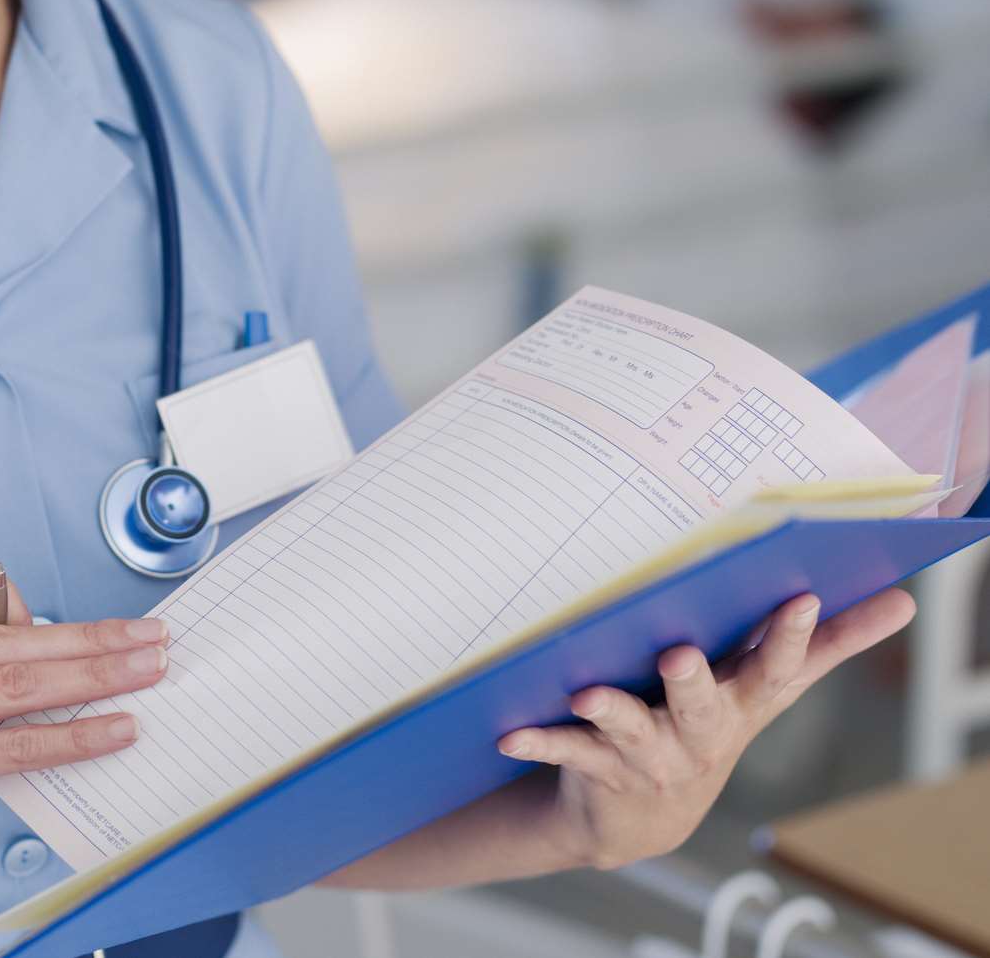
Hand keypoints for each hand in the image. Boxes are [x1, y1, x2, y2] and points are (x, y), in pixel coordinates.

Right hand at [0, 548, 169, 945]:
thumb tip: (47, 644)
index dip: (25, 599)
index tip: (73, 628)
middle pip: (13, 637)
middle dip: (96, 637)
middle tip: (152, 637)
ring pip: (21, 683)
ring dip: (99, 675)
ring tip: (149, 670)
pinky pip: (16, 744)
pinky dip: (76, 735)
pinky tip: (117, 729)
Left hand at [496, 589, 914, 869]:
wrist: (636, 817)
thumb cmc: (705, 727)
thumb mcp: (764, 691)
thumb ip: (828, 646)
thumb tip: (904, 604)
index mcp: (740, 703)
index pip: (775, 667)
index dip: (792, 637)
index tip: (804, 597)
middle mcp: (698, 733)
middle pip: (703, 704)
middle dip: (694, 681)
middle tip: (680, 655)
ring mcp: (649, 756)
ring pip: (631, 730)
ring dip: (612, 711)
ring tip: (588, 696)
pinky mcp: (600, 770)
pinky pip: (567, 752)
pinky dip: (539, 741)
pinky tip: (509, 731)